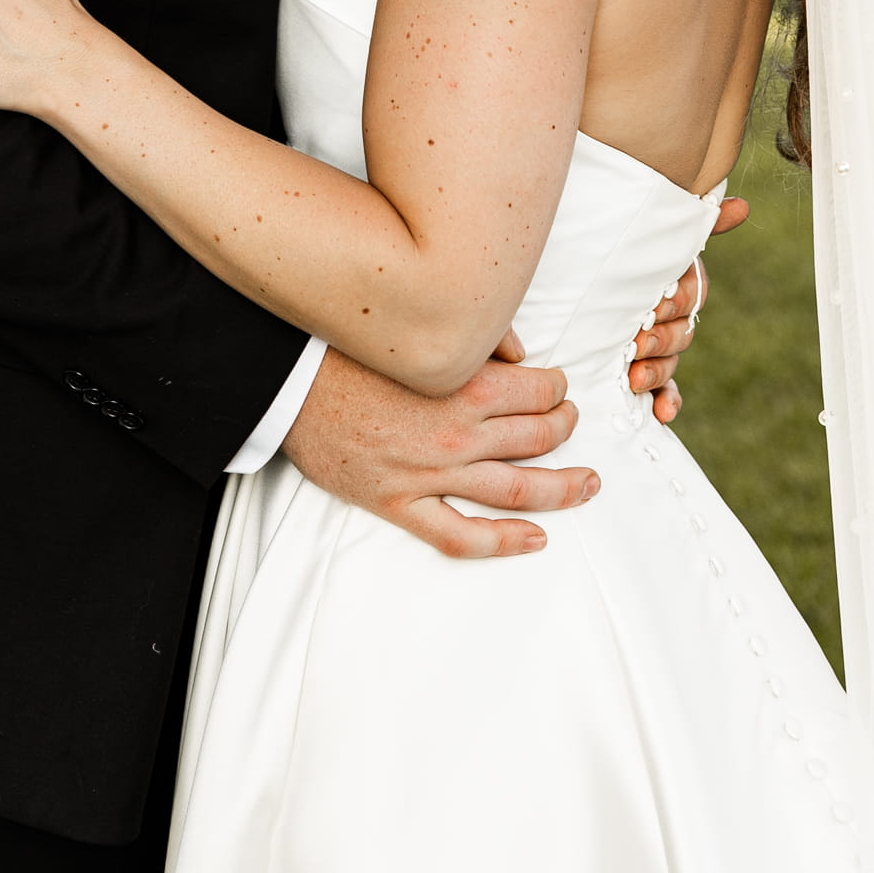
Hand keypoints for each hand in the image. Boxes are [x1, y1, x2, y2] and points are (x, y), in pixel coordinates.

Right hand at [283, 346, 598, 560]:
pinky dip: (503, 541)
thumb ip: (477, 339)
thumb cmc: (348, 348)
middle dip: (564, 428)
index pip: (538, 392)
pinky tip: (535, 538)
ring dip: (561, 488)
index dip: (558, 388)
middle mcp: (456, 434)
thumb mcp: (417, 331)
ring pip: (516, 490)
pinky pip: (460, 535)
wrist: (286, 380)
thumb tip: (522, 354)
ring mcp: (429, 475)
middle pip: (537, 438)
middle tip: (572, 422)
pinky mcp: (399, 503)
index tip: (559, 386)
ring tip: (587, 484)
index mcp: (464, 384)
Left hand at [627, 195, 748, 422]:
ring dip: (657, 372)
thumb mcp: (647, 233)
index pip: (688, 296)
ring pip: (669, 362)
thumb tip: (742, 205)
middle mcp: (669, 315)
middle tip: (635, 343)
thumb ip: (698, 223)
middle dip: (660, 340)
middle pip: (680, 333)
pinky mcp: (643, 370)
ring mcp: (656, 345)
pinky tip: (663, 413)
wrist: (570, 273)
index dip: (675, 303)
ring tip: (634, 377)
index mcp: (674, 282)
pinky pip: (663, 391)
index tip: (654, 307)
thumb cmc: (618, 249)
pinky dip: (666, 402)